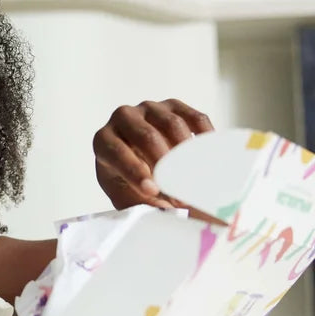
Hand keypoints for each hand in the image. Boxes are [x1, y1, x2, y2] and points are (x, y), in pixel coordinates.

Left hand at [93, 99, 213, 210]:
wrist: (138, 158)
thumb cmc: (127, 179)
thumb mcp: (125, 195)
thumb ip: (139, 204)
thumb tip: (164, 209)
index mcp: (103, 140)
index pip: (116, 152)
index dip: (135, 172)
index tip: (154, 191)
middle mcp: (123, 117)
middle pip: (147, 136)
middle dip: (167, 166)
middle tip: (182, 191)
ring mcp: (149, 108)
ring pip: (172, 124)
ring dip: (188, 154)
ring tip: (198, 179)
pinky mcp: (173, 105)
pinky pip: (194, 117)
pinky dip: (205, 137)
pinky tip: (211, 156)